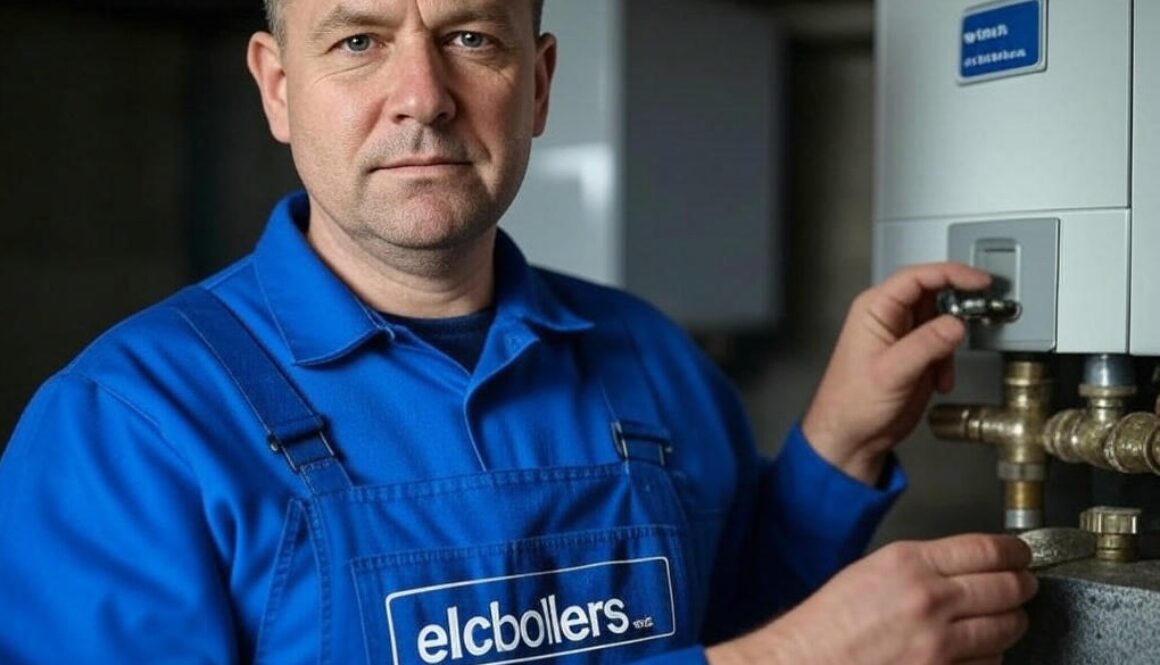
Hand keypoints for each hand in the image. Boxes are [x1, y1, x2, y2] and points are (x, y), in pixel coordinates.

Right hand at [706, 533, 1036, 664]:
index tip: (1021, 555)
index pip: (986, 549)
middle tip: (1022, 585)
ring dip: (1010, 624)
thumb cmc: (828, 624)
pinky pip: (989, 664)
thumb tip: (965, 568)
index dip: (1014, 552)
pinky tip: (974, 651)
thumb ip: (920, 567)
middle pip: (1007, 587)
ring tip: (1003, 620)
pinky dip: (988, 657)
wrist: (804, 662)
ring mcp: (939, 644)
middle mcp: (929, 600)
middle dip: (1021, 586)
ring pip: (1006, 629)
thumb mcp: (871, 572)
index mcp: (908, 564)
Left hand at [801, 262, 990, 483]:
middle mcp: (888, 317)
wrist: (852, 437)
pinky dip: (948, 362)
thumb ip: (926, 344)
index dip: (952, 274)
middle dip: (956, 311)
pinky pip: (943, 346)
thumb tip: (956, 323)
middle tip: (976, 320)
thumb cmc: (852, 404)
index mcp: (874, 309)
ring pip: (942, 321)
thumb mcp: (892, 371)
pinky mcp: (914, 355)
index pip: (917, 277)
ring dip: (951, 345)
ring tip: (942, 368)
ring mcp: (902, 336)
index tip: (980, 280)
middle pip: (934, 295)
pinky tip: (938, 381)